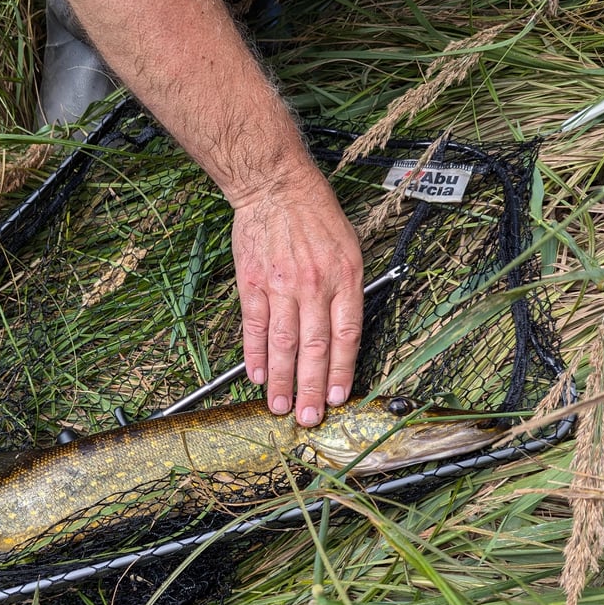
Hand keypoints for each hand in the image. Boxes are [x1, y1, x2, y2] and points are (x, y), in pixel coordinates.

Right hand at [231, 169, 363, 426]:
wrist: (275, 187)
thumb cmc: (315, 215)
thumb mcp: (350, 247)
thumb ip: (349, 289)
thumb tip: (345, 333)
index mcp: (345, 278)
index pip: (346, 336)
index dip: (342, 371)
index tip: (339, 397)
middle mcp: (315, 285)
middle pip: (315, 347)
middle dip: (312, 387)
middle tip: (309, 417)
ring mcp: (281, 285)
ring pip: (283, 342)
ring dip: (282, 379)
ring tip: (280, 406)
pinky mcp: (253, 283)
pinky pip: (254, 326)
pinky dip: (254, 353)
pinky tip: (257, 375)